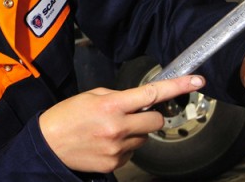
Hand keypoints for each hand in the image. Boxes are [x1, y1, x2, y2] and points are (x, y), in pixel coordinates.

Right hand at [39, 75, 204, 172]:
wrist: (48, 144)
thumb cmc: (66, 116)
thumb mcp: (90, 96)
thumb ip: (117, 96)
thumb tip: (139, 101)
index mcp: (111, 105)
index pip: (151, 93)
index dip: (177, 86)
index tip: (196, 80)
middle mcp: (117, 127)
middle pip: (157, 121)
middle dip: (150, 116)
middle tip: (133, 115)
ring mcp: (118, 148)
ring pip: (144, 138)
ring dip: (134, 133)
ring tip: (109, 131)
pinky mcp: (115, 163)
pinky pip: (132, 153)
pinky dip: (124, 147)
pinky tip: (105, 143)